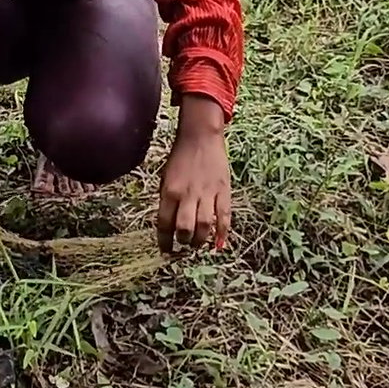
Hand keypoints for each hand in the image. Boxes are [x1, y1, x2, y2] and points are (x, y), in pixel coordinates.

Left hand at [157, 95, 231, 253]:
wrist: (200, 137)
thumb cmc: (180, 158)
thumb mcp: (166, 178)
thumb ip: (167, 201)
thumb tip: (169, 225)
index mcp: (170, 191)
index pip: (164, 223)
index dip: (164, 241)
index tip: (166, 250)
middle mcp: (188, 194)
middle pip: (185, 228)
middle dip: (183, 242)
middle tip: (184, 246)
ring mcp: (207, 193)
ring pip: (204, 225)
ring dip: (200, 240)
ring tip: (198, 245)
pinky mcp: (223, 190)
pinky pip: (224, 216)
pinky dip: (222, 232)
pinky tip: (218, 242)